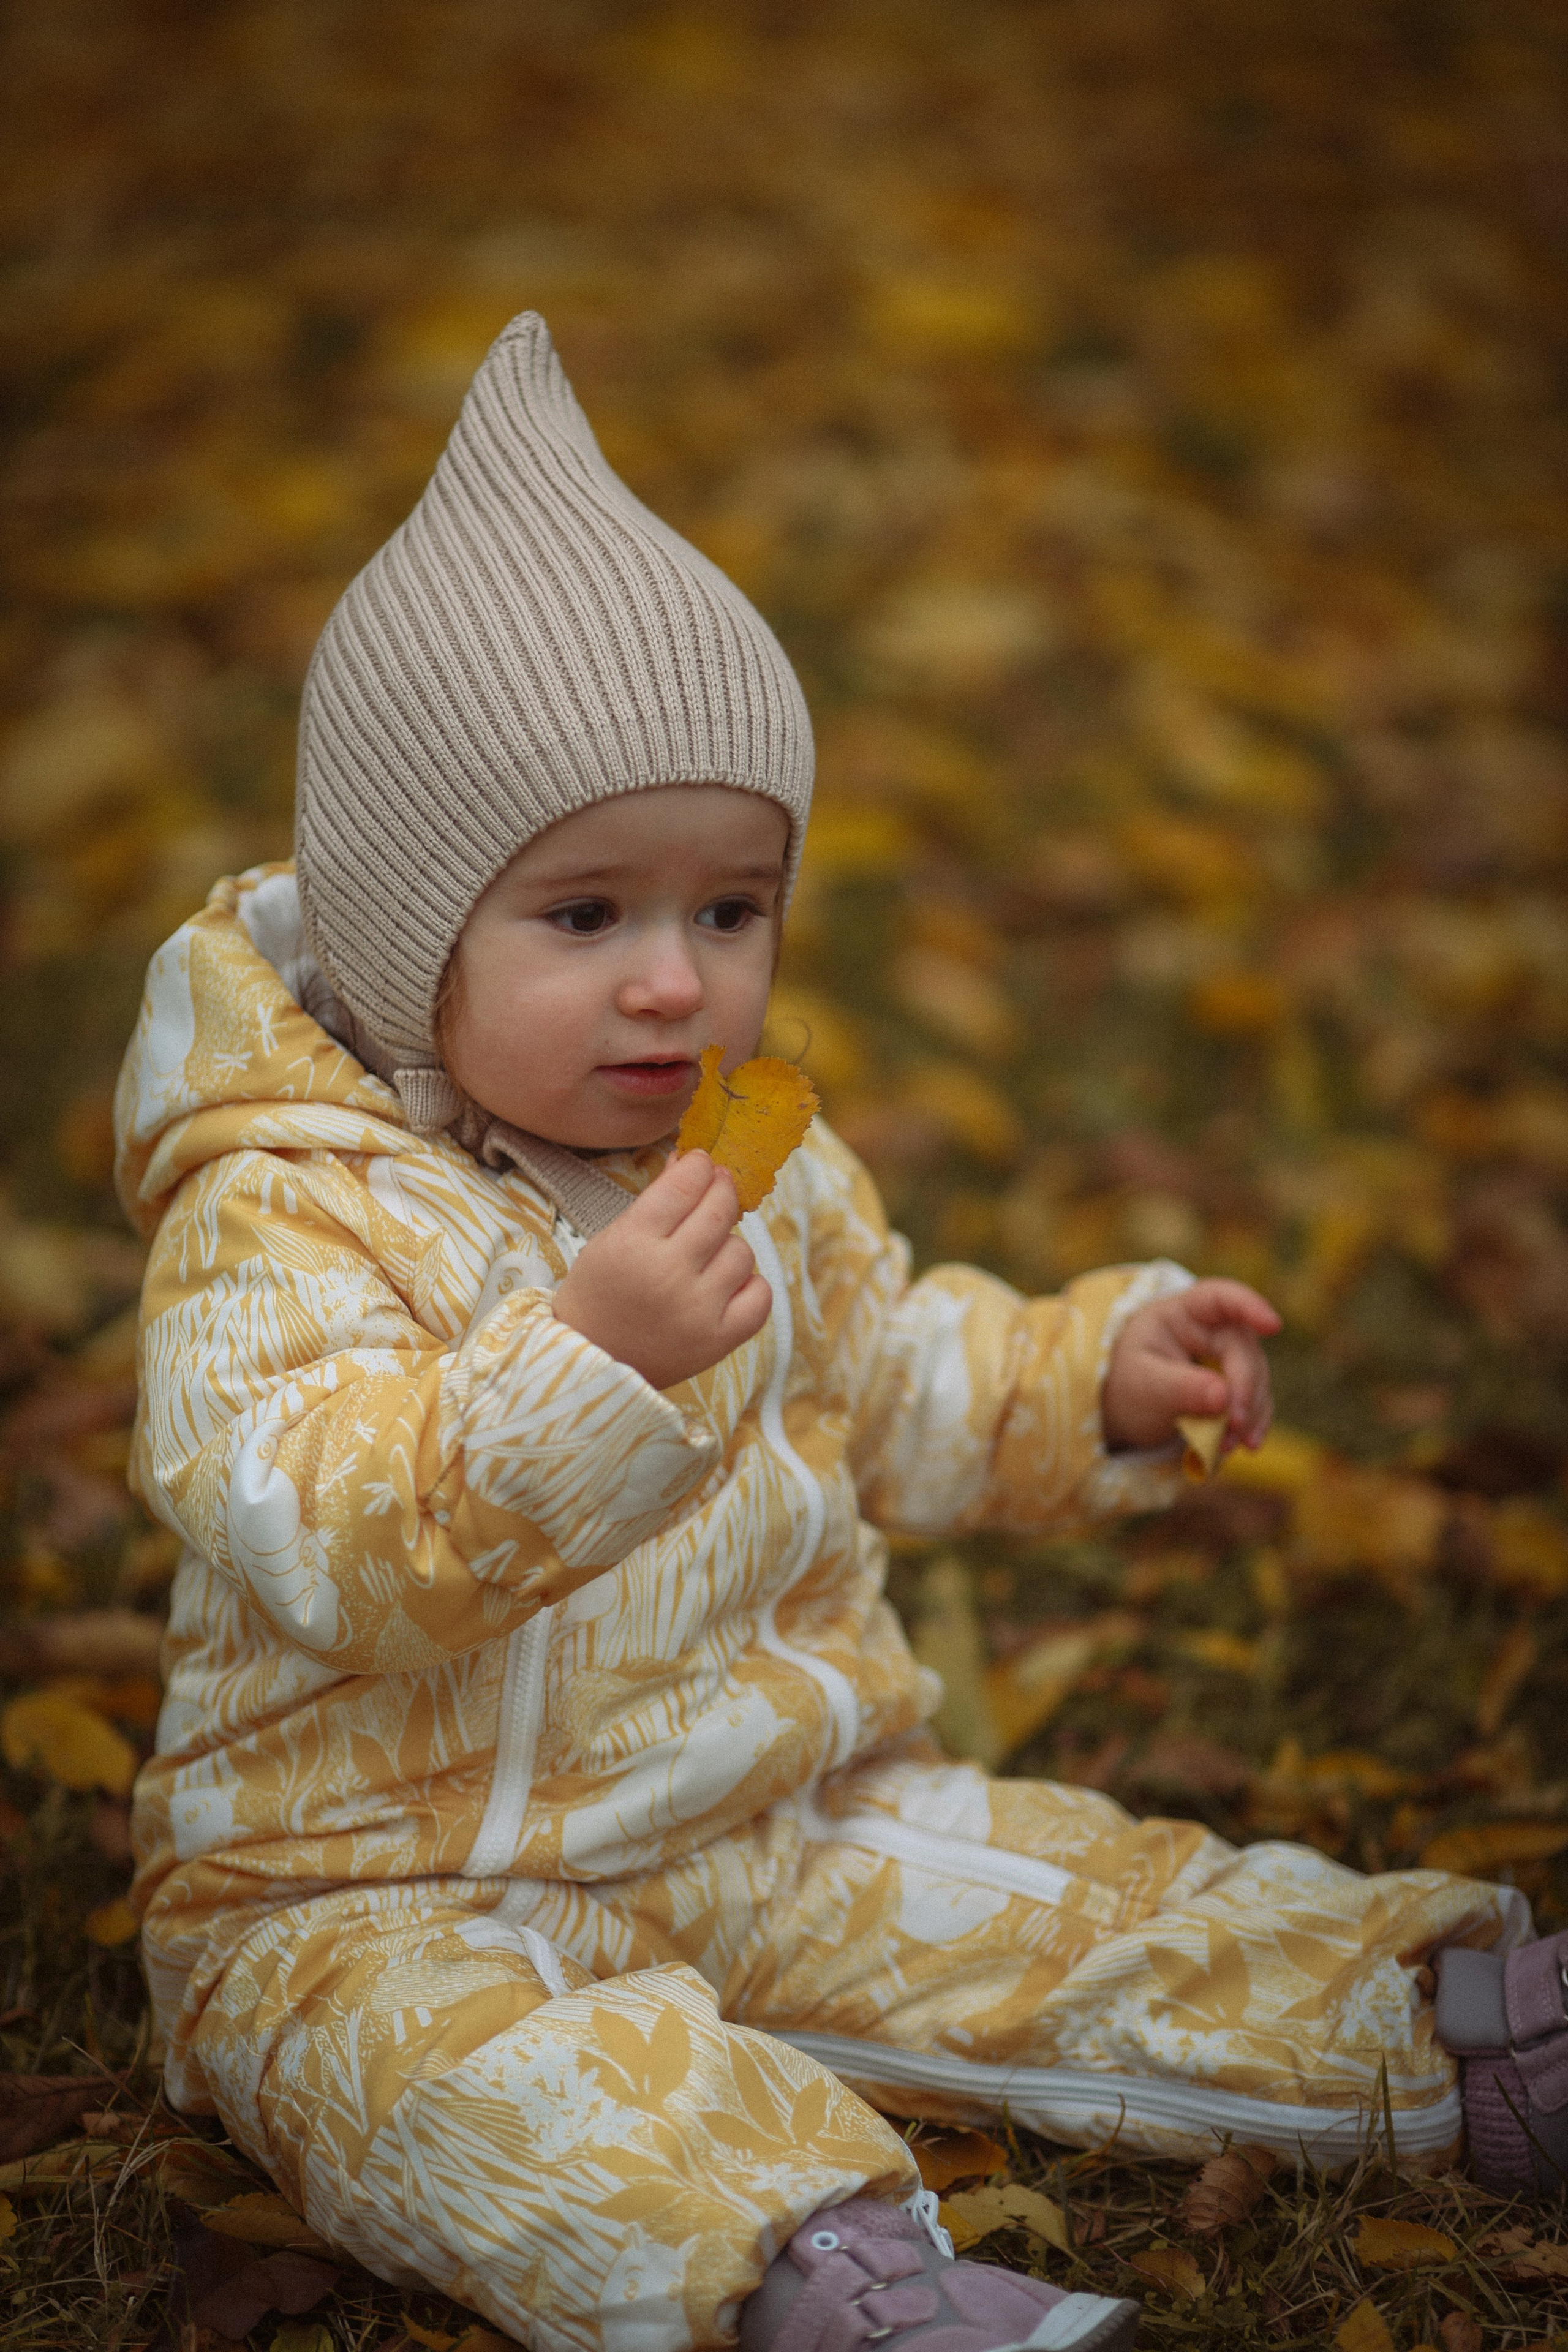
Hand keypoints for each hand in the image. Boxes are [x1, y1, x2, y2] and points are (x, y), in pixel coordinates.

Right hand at [552, 1150, 771, 1389]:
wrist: (592, 1360)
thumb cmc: (600, 1292)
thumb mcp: (612, 1238)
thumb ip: (656, 1201)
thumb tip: (694, 1161)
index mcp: (633, 1243)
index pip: (684, 1186)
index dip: (699, 1166)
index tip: (701, 1163)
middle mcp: (669, 1274)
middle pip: (719, 1211)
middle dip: (721, 1189)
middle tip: (718, 1187)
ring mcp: (698, 1309)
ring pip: (741, 1251)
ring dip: (729, 1244)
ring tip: (707, 1253)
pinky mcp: (718, 1340)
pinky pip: (760, 1295)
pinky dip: (749, 1284)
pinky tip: (727, 1284)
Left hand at [1102, 1279, 1280, 1455]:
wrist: (1127, 1406)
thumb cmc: (1129, 1382)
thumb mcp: (1144, 1384)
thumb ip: (1180, 1387)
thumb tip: (1223, 1397)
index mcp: (1183, 1313)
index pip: (1221, 1297)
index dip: (1250, 1306)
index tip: (1273, 1326)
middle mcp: (1213, 1330)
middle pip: (1244, 1350)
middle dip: (1243, 1390)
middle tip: (1232, 1427)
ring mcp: (1229, 1357)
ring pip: (1258, 1379)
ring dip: (1249, 1414)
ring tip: (1227, 1446)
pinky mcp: (1238, 1386)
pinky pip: (1256, 1402)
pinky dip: (1253, 1424)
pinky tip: (1246, 1446)